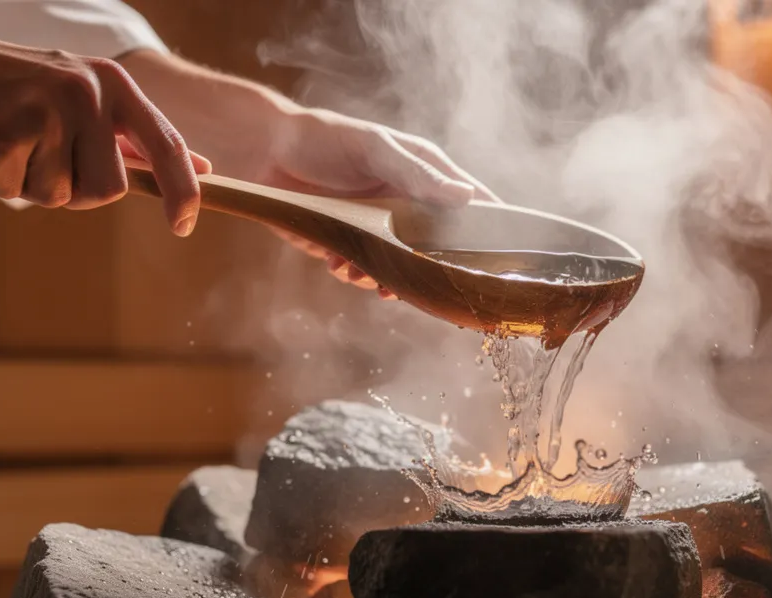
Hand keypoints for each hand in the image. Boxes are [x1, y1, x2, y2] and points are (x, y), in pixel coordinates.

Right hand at [0, 14, 209, 233]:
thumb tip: (203, 168)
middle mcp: (86, 92)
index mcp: (113, 85)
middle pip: (108, 191)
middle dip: (74, 191)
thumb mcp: (83, 101)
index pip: (166, 145)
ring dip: (30, 185)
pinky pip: (15, 193)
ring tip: (8, 144)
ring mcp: (45, 109)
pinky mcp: (4, 131)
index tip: (182, 227)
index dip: (183, 192)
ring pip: (59, 197)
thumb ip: (137, 138)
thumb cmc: (14, 91)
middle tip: (39, 156)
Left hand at [119, 51, 500, 291]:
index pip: (474, 203)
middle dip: (434, 268)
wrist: (265, 154)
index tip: (505, 258)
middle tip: (426, 283)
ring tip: (367, 273)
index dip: (492, 229)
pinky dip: (356, 275)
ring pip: (405, 267)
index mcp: (426, 173)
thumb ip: (419, 175)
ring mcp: (381, 226)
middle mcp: (409, 203)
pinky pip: (366, 271)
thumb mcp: (376, 150)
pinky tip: (339, 264)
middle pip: (441, 247)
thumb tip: (468, 199)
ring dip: (390, 277)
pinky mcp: (351, 242)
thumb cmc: (325, 140)